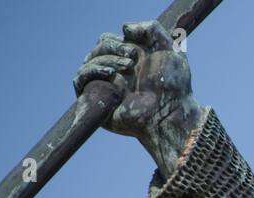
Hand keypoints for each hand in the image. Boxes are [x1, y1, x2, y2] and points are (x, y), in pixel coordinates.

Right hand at [74, 21, 202, 176]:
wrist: (169, 112)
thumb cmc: (172, 85)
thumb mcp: (169, 49)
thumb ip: (151, 28)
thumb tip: (125, 29)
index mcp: (129, 62)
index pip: (107, 41)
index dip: (118, 42)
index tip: (137, 52)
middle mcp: (116, 74)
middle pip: (98, 48)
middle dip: (114, 48)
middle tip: (133, 60)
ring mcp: (105, 87)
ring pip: (89, 61)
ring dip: (107, 59)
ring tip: (128, 67)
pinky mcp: (97, 101)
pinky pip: (81, 80)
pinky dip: (93, 71)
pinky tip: (111, 73)